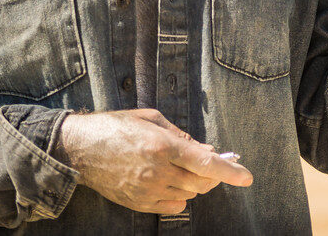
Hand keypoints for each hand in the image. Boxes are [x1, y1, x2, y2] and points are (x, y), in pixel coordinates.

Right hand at [54, 108, 252, 214]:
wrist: (80, 149)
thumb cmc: (116, 127)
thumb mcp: (151, 119)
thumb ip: (182, 136)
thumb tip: (207, 149)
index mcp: (162, 145)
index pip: (206, 163)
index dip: (230, 171)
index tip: (247, 177)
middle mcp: (157, 171)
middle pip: (201, 183)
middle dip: (213, 175)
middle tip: (211, 163)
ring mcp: (147, 190)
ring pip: (189, 195)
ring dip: (195, 183)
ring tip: (184, 168)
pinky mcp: (139, 203)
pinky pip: (173, 207)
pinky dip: (180, 197)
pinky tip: (171, 182)